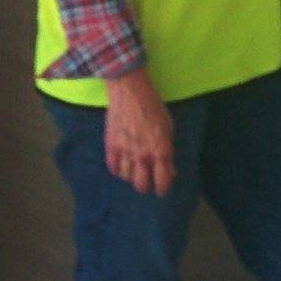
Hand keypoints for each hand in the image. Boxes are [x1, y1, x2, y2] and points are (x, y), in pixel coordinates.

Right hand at [102, 68, 174, 195]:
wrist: (129, 91)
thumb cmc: (153, 107)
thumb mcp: (168, 128)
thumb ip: (168, 151)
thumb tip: (169, 170)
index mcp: (161, 150)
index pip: (162, 182)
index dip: (163, 189)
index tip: (161, 189)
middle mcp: (143, 155)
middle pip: (142, 185)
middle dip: (146, 186)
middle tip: (147, 180)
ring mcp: (125, 151)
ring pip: (127, 178)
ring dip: (131, 177)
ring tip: (134, 170)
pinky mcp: (111, 146)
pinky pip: (113, 168)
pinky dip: (118, 170)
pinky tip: (122, 165)